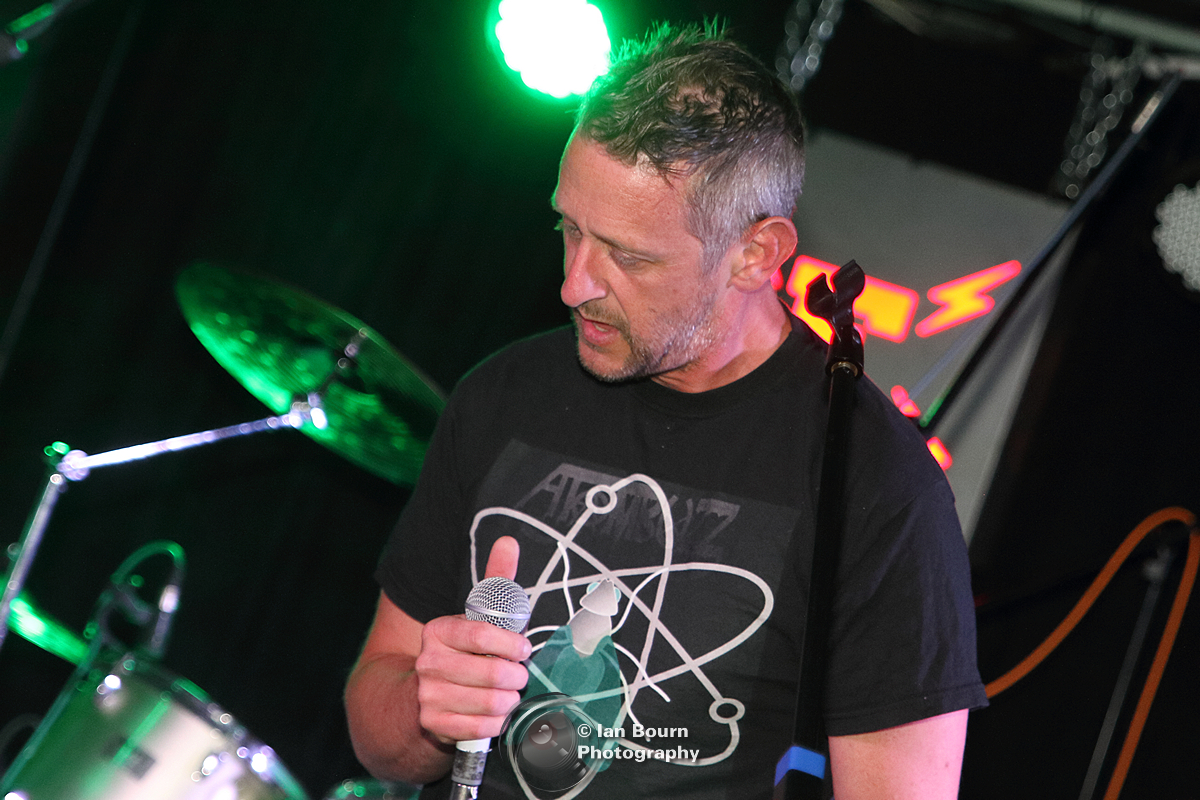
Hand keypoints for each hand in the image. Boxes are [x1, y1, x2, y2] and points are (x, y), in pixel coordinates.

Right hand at [414, 536, 530, 744]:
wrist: (422, 698)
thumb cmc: (465, 653)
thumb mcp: (479, 617)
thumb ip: (496, 582)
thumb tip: (508, 541)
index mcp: (438, 631)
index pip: (483, 635)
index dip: (511, 645)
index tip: (522, 649)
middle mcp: (427, 662)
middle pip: (491, 672)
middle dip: (515, 677)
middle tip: (518, 676)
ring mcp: (427, 695)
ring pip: (490, 702)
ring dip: (509, 700)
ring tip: (508, 694)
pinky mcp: (433, 724)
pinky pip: (481, 728)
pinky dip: (497, 723)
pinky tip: (496, 714)